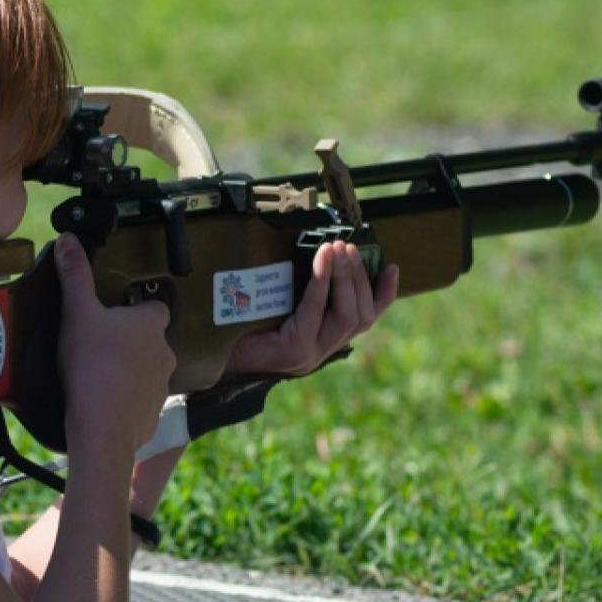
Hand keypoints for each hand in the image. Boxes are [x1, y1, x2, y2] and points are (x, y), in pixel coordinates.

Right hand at [54, 233, 174, 453]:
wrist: (102, 426)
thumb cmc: (92, 364)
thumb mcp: (77, 312)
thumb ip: (74, 275)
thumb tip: (70, 239)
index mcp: (150, 325)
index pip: (154, 308)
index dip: (135, 310)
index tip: (114, 315)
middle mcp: (164, 354)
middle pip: (150, 342)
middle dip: (130, 344)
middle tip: (99, 347)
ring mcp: (161, 387)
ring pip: (147, 373)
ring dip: (128, 373)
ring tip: (97, 377)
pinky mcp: (152, 416)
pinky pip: (139, 404)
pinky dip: (125, 403)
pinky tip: (101, 404)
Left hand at [225, 240, 398, 376]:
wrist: (209, 351)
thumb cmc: (240, 324)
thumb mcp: (279, 303)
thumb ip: (302, 290)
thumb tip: (321, 252)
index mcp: (323, 341)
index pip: (365, 319)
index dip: (383, 295)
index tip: (392, 267)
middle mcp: (321, 351)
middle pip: (360, 315)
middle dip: (359, 277)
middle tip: (350, 247)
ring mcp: (310, 354)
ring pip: (345, 314)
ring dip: (345, 277)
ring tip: (339, 249)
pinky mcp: (294, 351)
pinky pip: (314, 310)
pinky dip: (321, 283)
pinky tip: (322, 261)